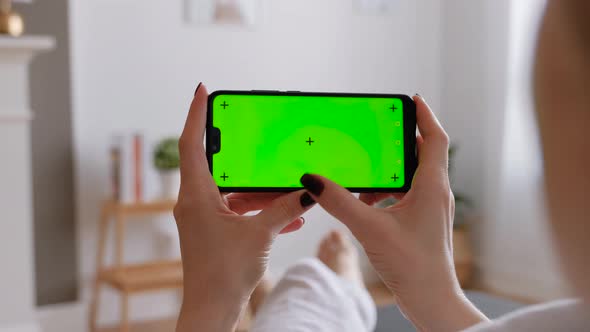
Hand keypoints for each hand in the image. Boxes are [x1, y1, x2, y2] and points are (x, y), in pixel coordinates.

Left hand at [174, 83, 315, 331]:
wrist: (212, 309)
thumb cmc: (223, 275)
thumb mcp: (259, 235)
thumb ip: (285, 209)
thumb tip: (308, 191)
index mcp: (196, 196)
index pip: (191, 144)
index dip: (197, 114)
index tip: (203, 91)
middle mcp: (195, 202)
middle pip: (217, 164)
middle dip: (240, 153)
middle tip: (253, 134)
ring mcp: (205, 217)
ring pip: (233, 190)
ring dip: (260, 190)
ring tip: (287, 188)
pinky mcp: (215, 231)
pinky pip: (239, 210)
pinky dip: (260, 210)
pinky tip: (289, 216)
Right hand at [299, 95, 487, 331]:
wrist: (430, 299)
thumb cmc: (412, 265)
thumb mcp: (369, 228)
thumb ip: (339, 202)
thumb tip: (313, 181)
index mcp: (431, 186)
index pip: (435, 138)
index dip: (425, 115)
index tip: (412, 99)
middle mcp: (435, 193)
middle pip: (423, 152)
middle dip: (401, 140)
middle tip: (380, 129)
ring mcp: (430, 208)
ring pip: (412, 175)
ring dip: (391, 169)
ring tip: (367, 167)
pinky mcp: (422, 221)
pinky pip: (406, 194)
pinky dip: (388, 190)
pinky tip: (366, 201)